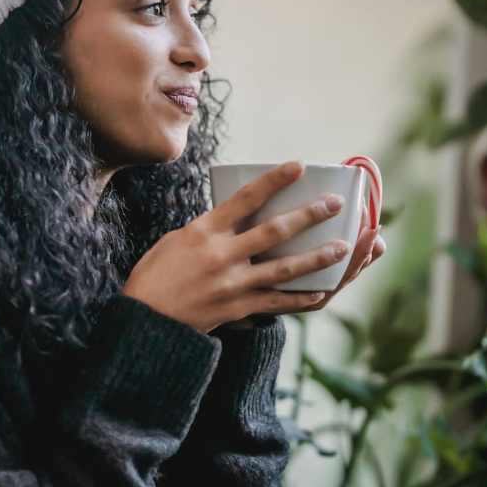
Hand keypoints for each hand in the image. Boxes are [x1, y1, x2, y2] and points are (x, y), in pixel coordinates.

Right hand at [122, 161, 361, 333]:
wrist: (145, 320)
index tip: (299, 166)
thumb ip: (209, 228)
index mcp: (204, 230)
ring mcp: (233, 283)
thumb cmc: (155, 274)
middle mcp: (222, 255)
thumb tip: (237, 217)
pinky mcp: (238, 308)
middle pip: (274, 231)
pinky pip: (277, 302)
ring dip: (316, 257)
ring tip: (342, 248)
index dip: (275, 180)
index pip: (246, 198)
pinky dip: (300, 298)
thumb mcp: (177, 239)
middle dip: (309, 215)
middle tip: (334, 204)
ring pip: (284, 268)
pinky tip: (321, 292)